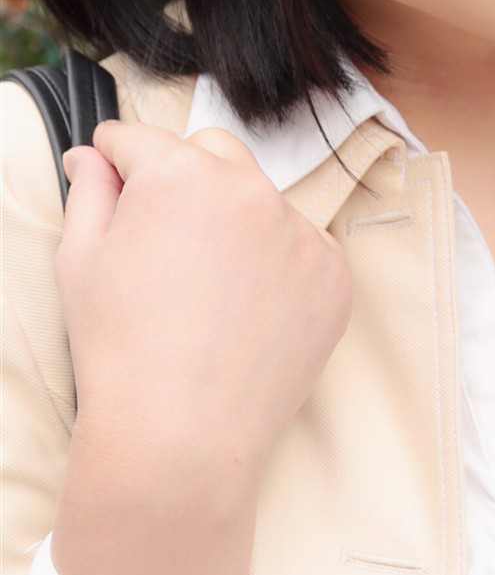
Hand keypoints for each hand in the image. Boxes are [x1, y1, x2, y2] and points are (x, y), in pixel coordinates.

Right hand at [48, 120, 351, 574]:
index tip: (112, 177)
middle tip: (161, 239)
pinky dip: (277, 266)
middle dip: (183, 177)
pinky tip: (245, 313)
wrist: (182, 435)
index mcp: (181, 173)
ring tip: (204, 289)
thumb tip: (94, 157)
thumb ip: (92, 191)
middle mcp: (250, 188)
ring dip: (234, 221)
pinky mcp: (334, 274)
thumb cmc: (121, 349)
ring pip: (260, 200)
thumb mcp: (81, 260)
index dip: (116, 160)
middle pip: (211, 153)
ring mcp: (301, 231)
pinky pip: (300, 248)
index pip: (141, 138)